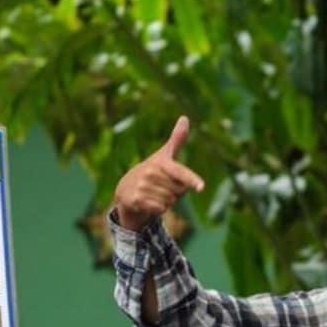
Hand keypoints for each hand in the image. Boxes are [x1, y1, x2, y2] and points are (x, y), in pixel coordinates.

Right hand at [113, 116, 205, 230]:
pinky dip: (158, 210)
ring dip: (166, 202)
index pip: (181, 173)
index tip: (201, 187)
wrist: (126, 189)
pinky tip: (148, 203)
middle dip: (175, 193)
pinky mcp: (136, 199)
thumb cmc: (152, 171)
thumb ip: (177, 139)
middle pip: (180, 192)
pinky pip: (160, 209)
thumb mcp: (164, 155)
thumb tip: (185, 117)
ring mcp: (143, 186)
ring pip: (170, 202)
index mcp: (162, 162)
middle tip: (161, 186)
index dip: (192, 180)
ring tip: (154, 194)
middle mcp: (151, 173)